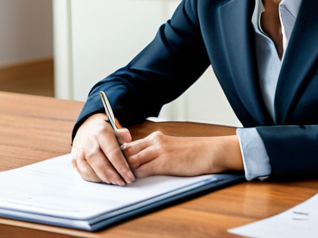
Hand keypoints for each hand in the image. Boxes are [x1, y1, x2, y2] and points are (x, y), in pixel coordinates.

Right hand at [71, 113, 134, 185]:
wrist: (86, 127)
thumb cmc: (103, 131)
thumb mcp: (114, 128)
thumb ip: (123, 135)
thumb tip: (128, 140)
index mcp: (101, 133)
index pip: (113, 153)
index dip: (122, 167)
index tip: (130, 177)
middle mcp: (88, 143)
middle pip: (101, 164)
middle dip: (113, 176)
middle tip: (122, 182)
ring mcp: (79, 152)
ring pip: (91, 171)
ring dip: (103, 179)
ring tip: (114, 182)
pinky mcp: (74, 159)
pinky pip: (84, 174)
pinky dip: (94, 179)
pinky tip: (103, 179)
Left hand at [121, 132, 242, 177]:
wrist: (210, 152)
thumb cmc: (193, 153)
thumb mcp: (171, 148)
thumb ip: (156, 152)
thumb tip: (141, 163)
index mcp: (156, 137)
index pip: (129, 144)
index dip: (117, 154)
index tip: (110, 162)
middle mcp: (155, 141)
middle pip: (127, 150)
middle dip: (115, 162)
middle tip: (107, 172)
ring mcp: (159, 151)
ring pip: (132, 160)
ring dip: (121, 170)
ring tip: (113, 178)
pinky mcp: (164, 162)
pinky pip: (143, 170)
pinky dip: (133, 176)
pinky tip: (128, 181)